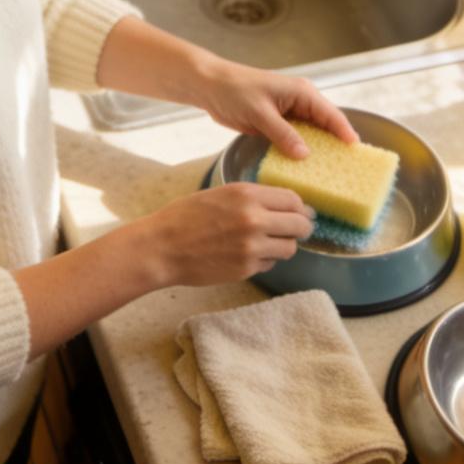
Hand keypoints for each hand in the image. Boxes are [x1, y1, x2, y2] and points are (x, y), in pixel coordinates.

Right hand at [135, 183, 315, 285]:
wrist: (162, 247)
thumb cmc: (184, 217)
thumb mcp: (220, 195)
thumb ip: (252, 199)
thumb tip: (283, 206)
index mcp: (246, 195)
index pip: (293, 199)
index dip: (300, 207)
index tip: (300, 212)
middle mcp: (254, 219)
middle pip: (300, 224)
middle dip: (301, 228)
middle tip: (296, 230)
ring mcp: (252, 247)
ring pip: (290, 248)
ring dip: (284, 246)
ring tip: (269, 244)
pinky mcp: (246, 268)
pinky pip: (270, 264)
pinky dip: (265, 260)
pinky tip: (247, 255)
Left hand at [190, 58, 358, 154]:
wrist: (209, 86)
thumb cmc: (234, 90)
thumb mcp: (260, 113)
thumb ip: (283, 134)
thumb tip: (305, 155)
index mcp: (301, 92)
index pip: (331, 114)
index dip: (345, 132)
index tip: (356, 151)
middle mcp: (300, 101)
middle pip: (325, 125)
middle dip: (335, 145)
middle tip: (347, 168)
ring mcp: (289, 112)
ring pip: (311, 134)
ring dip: (317, 150)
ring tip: (329, 173)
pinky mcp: (277, 122)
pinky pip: (295, 138)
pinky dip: (300, 151)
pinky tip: (304, 168)